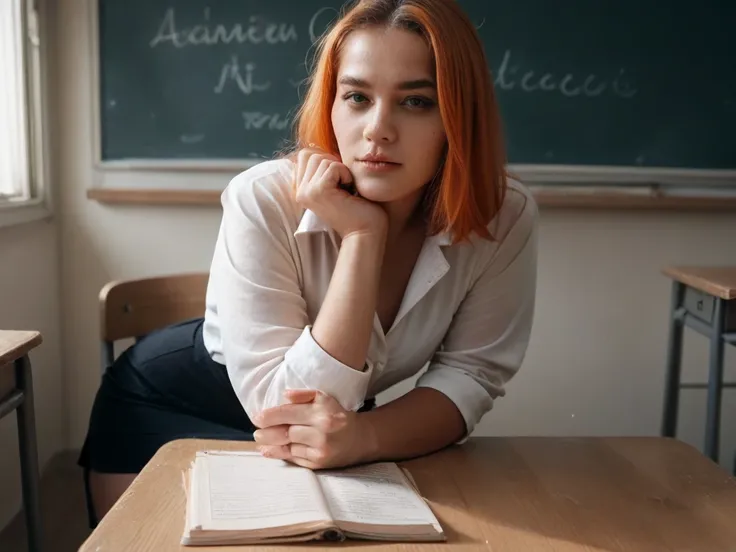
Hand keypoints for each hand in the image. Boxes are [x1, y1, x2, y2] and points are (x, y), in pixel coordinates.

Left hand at [252, 389, 370, 468]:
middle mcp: (321, 431)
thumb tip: (284, 395)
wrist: (360, 438)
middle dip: (266, 433)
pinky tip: (269, 451)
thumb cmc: (337, 415)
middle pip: (285, 432)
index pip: (288, 413)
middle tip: (255, 432)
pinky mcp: (319, 463)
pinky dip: (280, 455)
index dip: (269, 416)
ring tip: (260, 441)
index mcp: (321, 412)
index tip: (256, 417)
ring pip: (288, 447)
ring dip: (270, 445)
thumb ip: (304, 395)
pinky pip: (295, 458)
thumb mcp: (324, 398)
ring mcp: (320, 450)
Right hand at [295, 148, 387, 238]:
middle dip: (334, 165)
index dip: (327, 161)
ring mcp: (306, 192)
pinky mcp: (318, 191)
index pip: (306, 154)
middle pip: (312, 154)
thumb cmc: (358, 208)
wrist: (366, 232)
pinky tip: (349, 192)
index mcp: (301, 188)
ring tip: (346, 191)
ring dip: (341, 171)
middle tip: (344, 187)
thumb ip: (326, 168)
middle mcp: (300, 190)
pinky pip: (333, 167)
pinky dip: (346, 175)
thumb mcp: (338, 184)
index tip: (340, 181)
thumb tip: (321, 143)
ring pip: (322, 159)